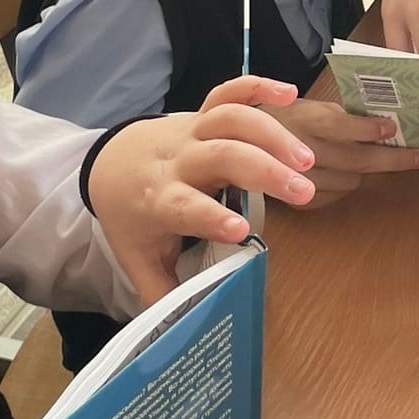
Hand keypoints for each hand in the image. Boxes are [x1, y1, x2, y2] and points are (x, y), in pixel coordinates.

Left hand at [85, 76, 319, 299]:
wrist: (109, 164)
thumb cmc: (132, 217)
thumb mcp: (140, 259)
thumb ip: (164, 293)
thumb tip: (189, 332)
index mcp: (160, 200)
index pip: (184, 206)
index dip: (211, 216)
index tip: (242, 231)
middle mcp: (178, 161)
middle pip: (220, 154)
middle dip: (264, 170)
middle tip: (304, 191)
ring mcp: (190, 131)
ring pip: (231, 119)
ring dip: (272, 133)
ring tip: (308, 160)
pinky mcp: (202, 113)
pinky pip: (228, 91)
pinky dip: (257, 86)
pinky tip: (290, 92)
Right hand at [272, 96, 418, 205]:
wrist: (234, 147)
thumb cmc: (279, 119)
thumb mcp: (305, 106)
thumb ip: (338, 115)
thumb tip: (382, 125)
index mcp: (304, 120)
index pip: (343, 127)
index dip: (370, 130)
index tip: (393, 129)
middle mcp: (301, 152)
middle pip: (356, 160)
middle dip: (394, 158)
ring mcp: (299, 181)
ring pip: (352, 181)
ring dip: (368, 170)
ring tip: (382, 159)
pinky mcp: (298, 201)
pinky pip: (337, 196)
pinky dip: (348, 185)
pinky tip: (349, 173)